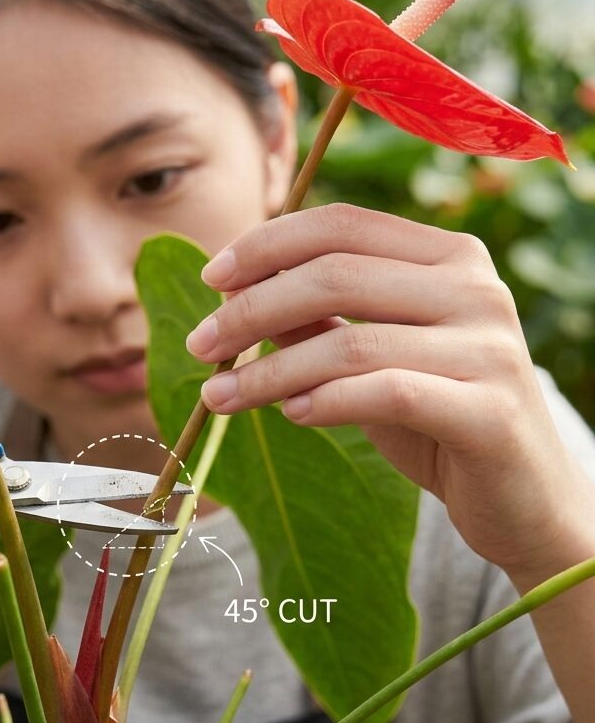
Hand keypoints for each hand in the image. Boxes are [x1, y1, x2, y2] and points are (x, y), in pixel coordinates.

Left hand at [185, 203, 594, 579]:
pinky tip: (288, 414)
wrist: (523, 499)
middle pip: (335, 275)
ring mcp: (489, 348)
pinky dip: (324, 401)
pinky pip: (386, 392)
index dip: (267, 244)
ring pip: (350, 341)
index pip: (342, 224)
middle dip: (250, 309)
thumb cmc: (435, 418)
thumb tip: (234, 295)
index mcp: (448, 257)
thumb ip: (315, 319)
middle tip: (199, 345)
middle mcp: (476, 289)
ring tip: (218, 397)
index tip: (212, 279)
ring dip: (268, 369)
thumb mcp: (369, 357)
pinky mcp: (490, 412)